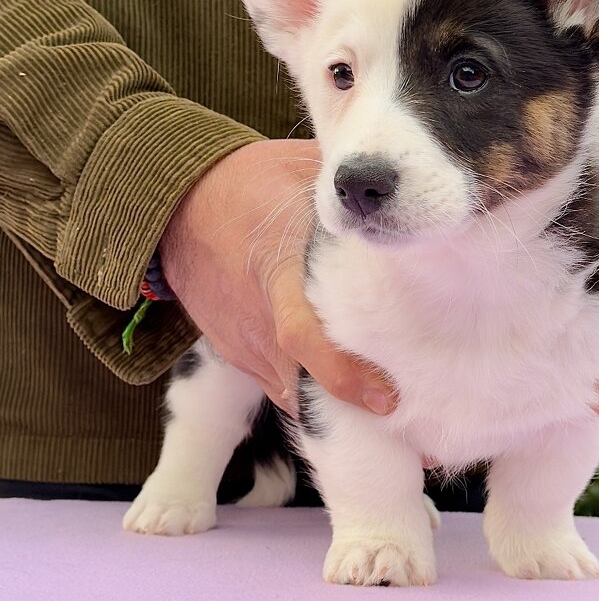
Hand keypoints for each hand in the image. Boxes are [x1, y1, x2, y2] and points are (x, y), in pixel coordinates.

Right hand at [158, 139, 396, 415]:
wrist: (179, 204)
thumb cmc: (248, 181)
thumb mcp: (298, 170)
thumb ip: (348, 189)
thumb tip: (404, 186)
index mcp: (276, 267)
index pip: (301, 333)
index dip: (340, 370)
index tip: (385, 395)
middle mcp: (259, 313)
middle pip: (302, 379)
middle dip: (353, 410)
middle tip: (417, 430)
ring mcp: (245, 339)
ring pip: (292, 391)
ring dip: (336, 411)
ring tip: (399, 426)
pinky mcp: (239, 351)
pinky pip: (278, 385)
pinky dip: (312, 398)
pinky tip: (356, 403)